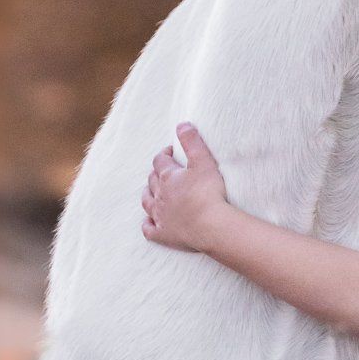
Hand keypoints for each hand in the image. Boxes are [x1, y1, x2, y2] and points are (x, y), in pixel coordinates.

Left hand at [141, 124, 228, 251]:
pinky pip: (149, 229)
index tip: (172, 152)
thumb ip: (192, 141)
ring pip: (147, 203)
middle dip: (156, 174)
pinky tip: (149, 222)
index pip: (160, 161)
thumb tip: (182, 124)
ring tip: (152, 192)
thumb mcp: (204, 161)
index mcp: (168, 177)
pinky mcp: (163, 235)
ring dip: (148, 195)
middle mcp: (159, 196)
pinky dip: (147, 224)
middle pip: (152, 181)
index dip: (164, 155)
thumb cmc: (209, 192)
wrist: (211, 225)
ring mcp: (159, 216)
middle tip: (165, 171)